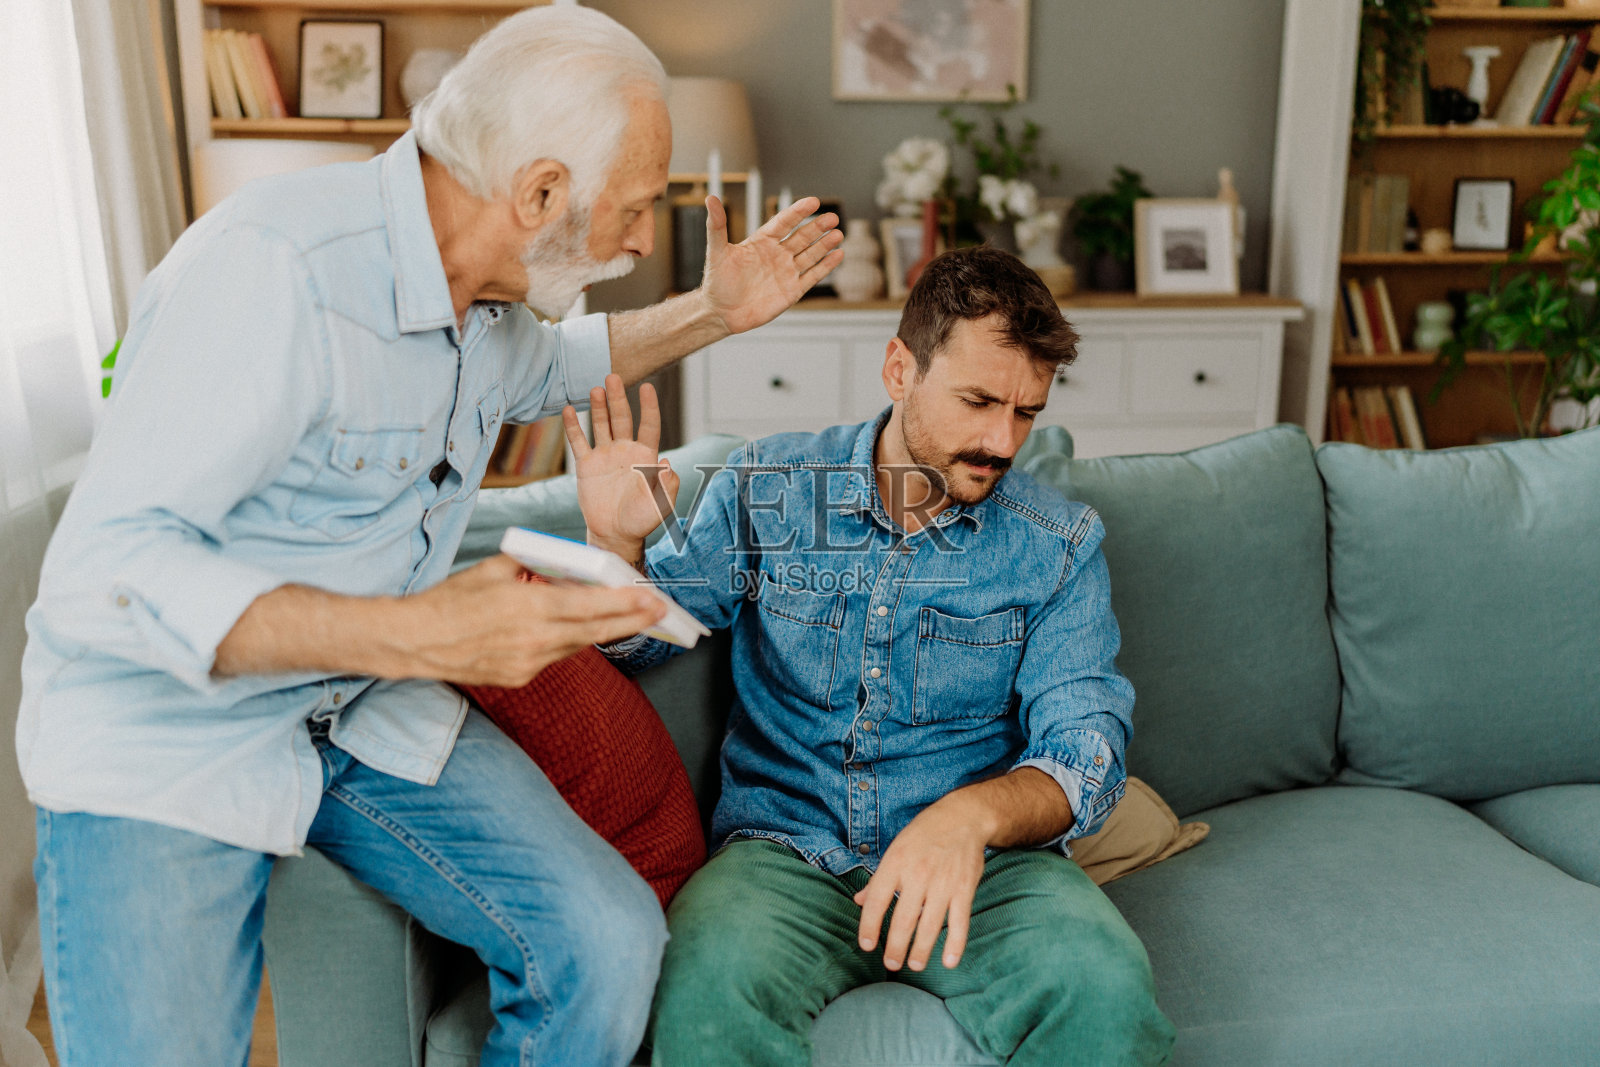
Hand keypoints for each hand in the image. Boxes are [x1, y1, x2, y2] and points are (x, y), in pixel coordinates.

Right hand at [394, 554, 665, 685]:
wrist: (414, 641)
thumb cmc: (451, 600)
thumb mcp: (495, 570)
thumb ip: (534, 568)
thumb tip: (565, 567)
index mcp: (529, 607)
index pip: (591, 607)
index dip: (626, 606)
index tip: (653, 600)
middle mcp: (534, 639)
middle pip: (595, 632)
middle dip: (631, 621)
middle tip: (660, 612)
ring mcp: (527, 663)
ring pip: (577, 645)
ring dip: (601, 630)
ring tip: (627, 617)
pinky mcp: (519, 677)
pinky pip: (555, 657)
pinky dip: (568, 641)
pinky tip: (578, 629)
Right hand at [562, 373, 678, 559]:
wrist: (616, 534)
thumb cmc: (642, 519)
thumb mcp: (661, 504)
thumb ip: (668, 485)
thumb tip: (668, 465)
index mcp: (645, 456)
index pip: (649, 425)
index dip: (649, 406)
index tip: (647, 387)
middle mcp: (625, 451)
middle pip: (622, 418)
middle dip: (618, 398)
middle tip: (613, 376)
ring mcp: (605, 456)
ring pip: (601, 425)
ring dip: (598, 407)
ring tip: (595, 389)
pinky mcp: (587, 465)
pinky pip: (579, 442)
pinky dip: (573, 426)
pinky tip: (568, 409)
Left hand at [700, 195, 844, 335]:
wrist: (721, 313)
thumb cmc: (717, 282)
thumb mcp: (717, 252)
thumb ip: (716, 226)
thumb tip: (711, 198)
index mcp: (761, 242)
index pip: (783, 222)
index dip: (798, 212)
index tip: (813, 202)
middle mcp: (776, 255)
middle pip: (801, 237)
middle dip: (817, 227)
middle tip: (832, 217)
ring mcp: (786, 272)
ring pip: (810, 255)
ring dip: (824, 245)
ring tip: (838, 234)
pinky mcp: (792, 291)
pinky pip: (812, 276)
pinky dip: (825, 266)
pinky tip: (838, 255)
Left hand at [854, 794, 989, 972]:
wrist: (963, 818)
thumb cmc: (924, 834)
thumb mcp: (895, 849)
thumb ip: (879, 879)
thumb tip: (860, 901)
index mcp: (896, 863)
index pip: (877, 900)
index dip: (869, 925)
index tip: (867, 945)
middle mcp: (917, 874)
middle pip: (903, 919)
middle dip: (895, 947)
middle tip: (891, 965)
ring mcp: (943, 883)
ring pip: (929, 925)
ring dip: (921, 950)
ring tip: (913, 965)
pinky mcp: (965, 889)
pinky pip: (959, 922)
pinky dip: (955, 944)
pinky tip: (948, 961)